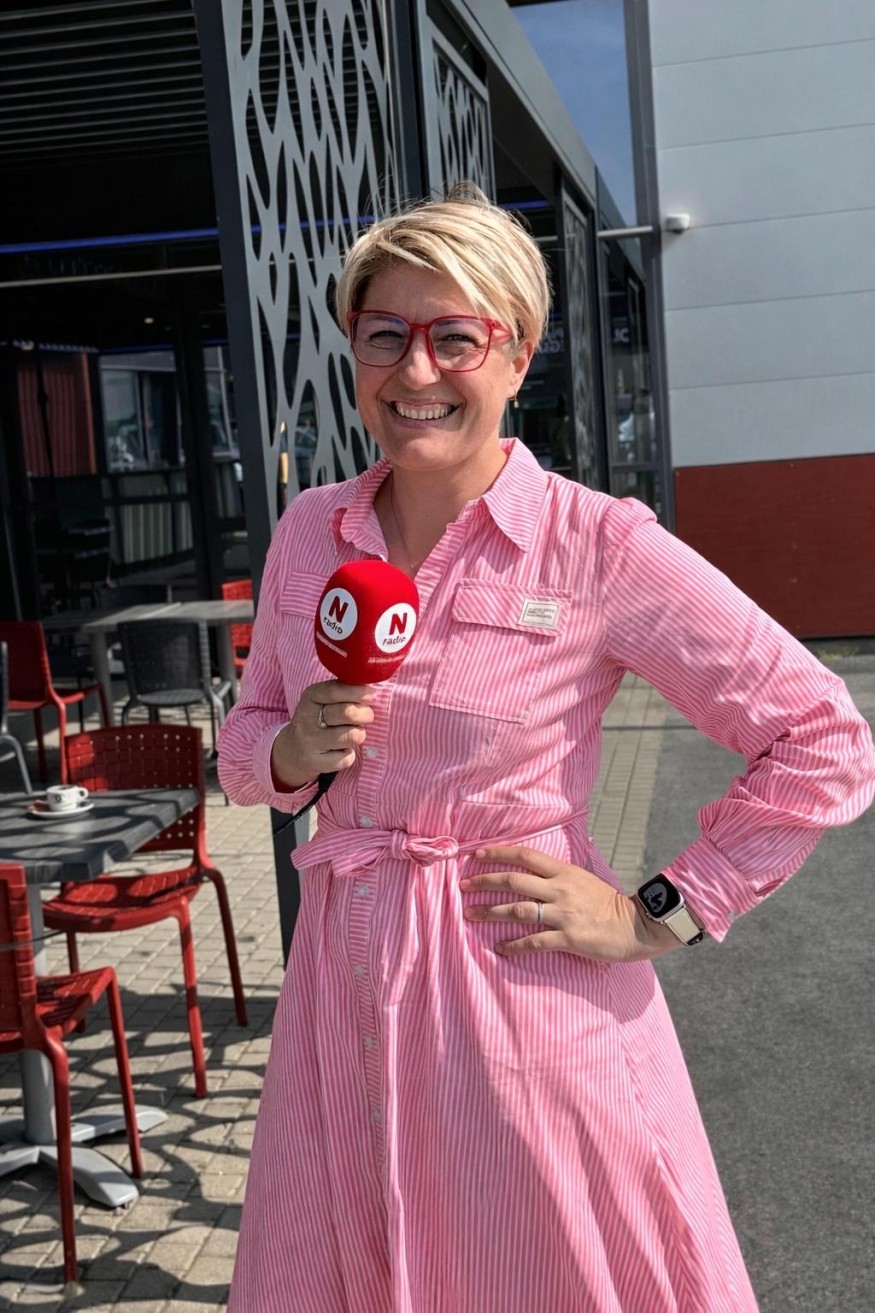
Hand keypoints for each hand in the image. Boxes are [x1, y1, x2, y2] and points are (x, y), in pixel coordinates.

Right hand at [270, 680, 374, 788]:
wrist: (292, 750)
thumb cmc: (317, 719)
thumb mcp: (322, 699)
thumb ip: (343, 690)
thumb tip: (369, 687)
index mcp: (310, 697)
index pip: (335, 691)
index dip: (357, 692)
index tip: (370, 694)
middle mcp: (306, 718)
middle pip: (347, 713)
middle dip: (365, 714)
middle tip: (367, 717)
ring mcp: (309, 741)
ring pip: (352, 736)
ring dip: (359, 735)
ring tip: (352, 734)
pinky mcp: (314, 762)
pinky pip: (346, 758)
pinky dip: (349, 755)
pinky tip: (340, 751)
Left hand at [460, 845, 682, 962]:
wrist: (636, 925)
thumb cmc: (608, 903)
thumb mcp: (585, 878)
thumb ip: (561, 874)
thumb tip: (538, 869)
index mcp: (564, 872)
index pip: (525, 856)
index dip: (499, 853)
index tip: (477, 855)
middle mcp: (560, 889)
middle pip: (514, 880)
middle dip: (485, 882)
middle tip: (463, 887)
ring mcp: (564, 913)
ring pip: (518, 910)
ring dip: (491, 912)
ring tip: (471, 915)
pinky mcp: (568, 938)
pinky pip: (534, 941)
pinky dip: (515, 945)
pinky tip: (501, 947)